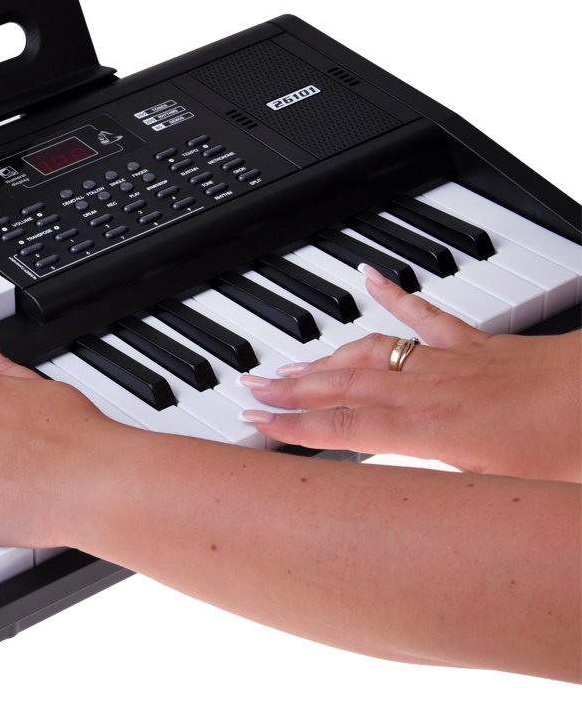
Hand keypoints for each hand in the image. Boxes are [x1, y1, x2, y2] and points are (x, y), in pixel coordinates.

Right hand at [240, 265, 580, 480]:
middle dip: (289, 388)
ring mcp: (450, 362)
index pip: (346, 425)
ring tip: (285, 363)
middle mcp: (432, 390)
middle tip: (248, 386)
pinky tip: (367, 275)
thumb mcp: (509, 500)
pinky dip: (391, 293)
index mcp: (436, 429)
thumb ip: (455, 506)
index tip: (256, 420)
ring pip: (369, 354)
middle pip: (343, 385)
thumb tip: (417, 522)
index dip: (294, 424)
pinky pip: (424, 315)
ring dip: (322, 358)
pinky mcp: (475, 344)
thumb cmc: (576, 447)